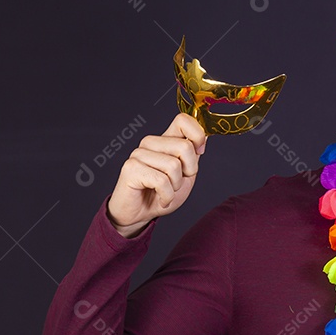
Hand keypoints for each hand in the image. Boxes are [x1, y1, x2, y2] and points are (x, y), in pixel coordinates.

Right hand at [106, 113, 207, 237]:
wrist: (140, 214)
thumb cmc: (161, 193)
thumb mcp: (186, 174)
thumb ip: (193, 155)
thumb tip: (203, 137)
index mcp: (165, 140)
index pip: (183, 120)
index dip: (197, 135)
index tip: (199, 152)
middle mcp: (150, 143)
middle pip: (184, 147)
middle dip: (188, 171)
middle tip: (176, 182)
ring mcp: (139, 154)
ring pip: (174, 166)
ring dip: (175, 186)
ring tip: (165, 191)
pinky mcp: (131, 168)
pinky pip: (161, 181)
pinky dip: (166, 196)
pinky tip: (160, 199)